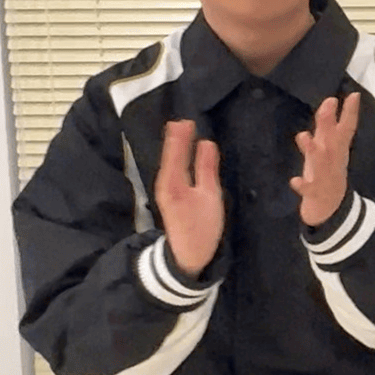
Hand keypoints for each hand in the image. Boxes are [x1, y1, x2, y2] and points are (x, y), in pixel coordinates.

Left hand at [154, 119, 222, 278]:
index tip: (186, 120)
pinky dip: (175, 158)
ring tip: (180, 131)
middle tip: (182, 121)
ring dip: (174, 146)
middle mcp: (164, 181)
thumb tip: (207, 143)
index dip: (180, 136)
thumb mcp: (210, 196)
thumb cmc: (202, 226)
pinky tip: (181, 154)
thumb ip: (207, 168)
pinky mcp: (168, 194)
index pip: (176, 151)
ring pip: (168, 162)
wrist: (187, 253)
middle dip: (175, 138)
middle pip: (169, 155)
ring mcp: (164, 188)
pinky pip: (171, 169)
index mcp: (174, 180)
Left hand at [291, 92, 359, 226]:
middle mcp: (334, 161)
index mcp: (338, 150)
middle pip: (333, 140)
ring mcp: (325, 177)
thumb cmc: (327, 174)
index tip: (353, 94)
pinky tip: (294, 181)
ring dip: (313, 150)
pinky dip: (302, 185)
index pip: (347, 128)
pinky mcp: (315, 193)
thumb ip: (327, 127)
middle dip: (329, 122)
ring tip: (303, 136)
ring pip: (321, 162)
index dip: (350, 112)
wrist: (330, 210)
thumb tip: (329, 102)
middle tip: (329, 102)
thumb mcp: (327, 149)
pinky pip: (308, 189)